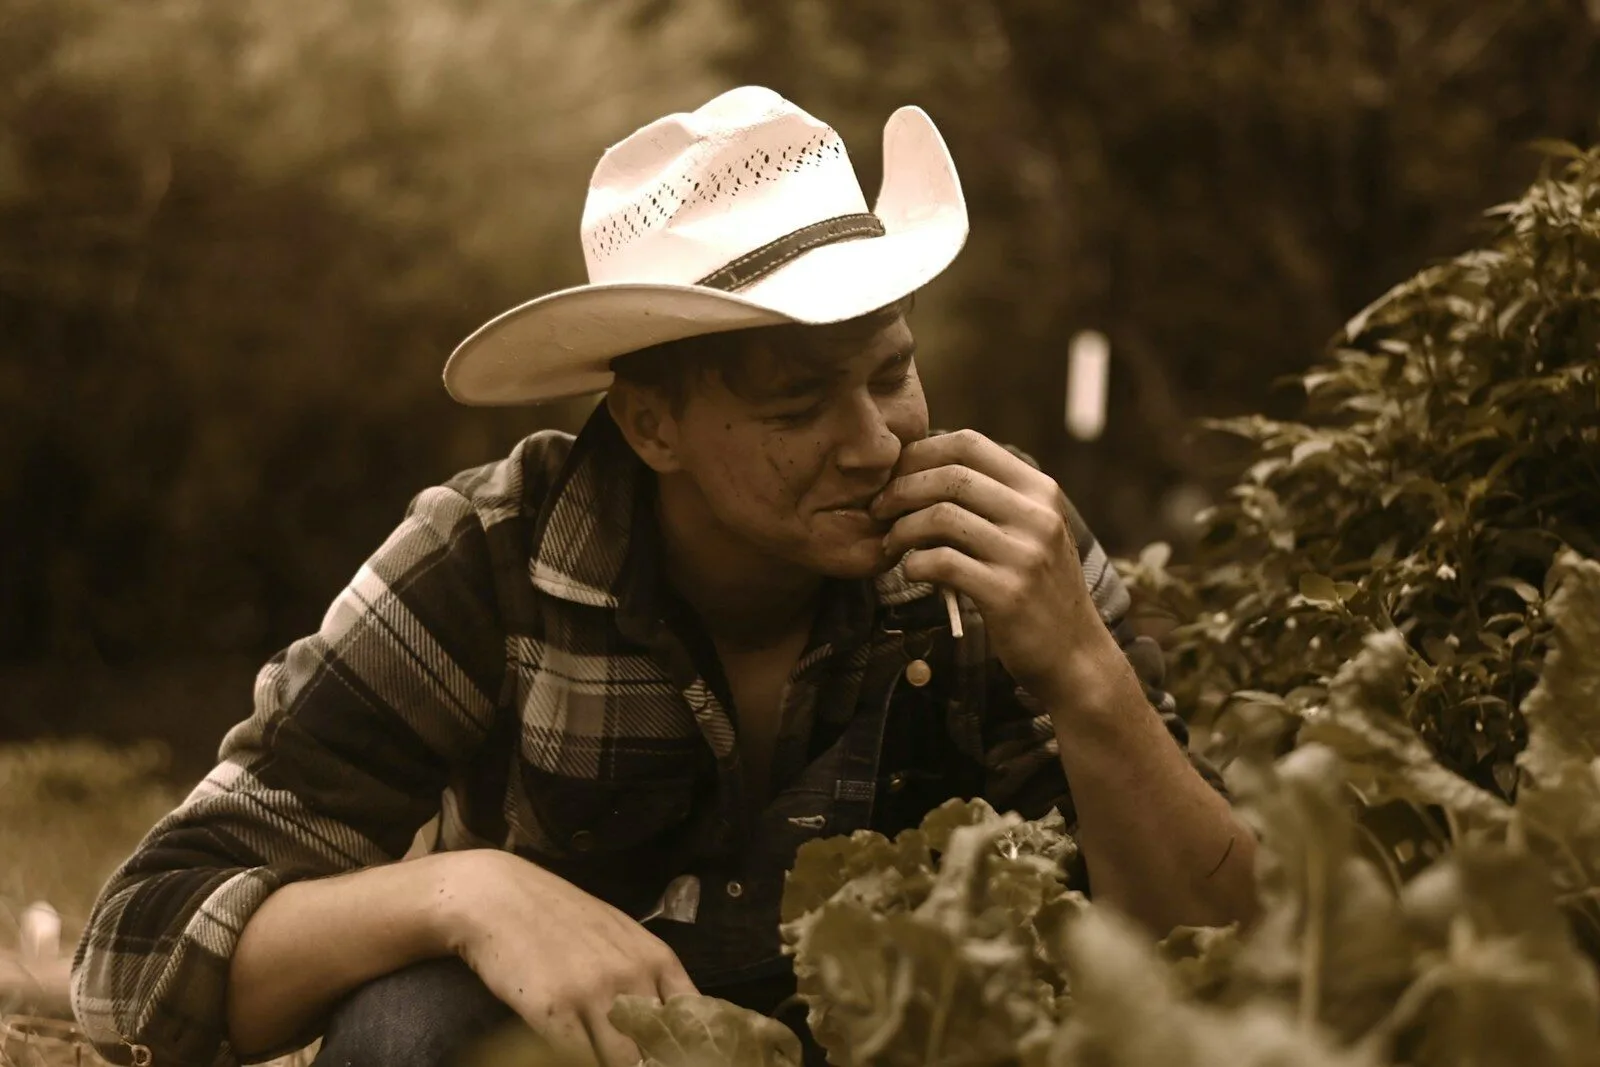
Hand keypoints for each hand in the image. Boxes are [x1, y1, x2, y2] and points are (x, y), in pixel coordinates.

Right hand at [439, 850, 696, 1065]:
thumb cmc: (558, 916)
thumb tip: (665, 1022)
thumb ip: (646, 976)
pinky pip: (579, 1059)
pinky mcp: (554, 1010)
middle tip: (632, 1061)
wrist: (498, 896)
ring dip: (612, 1064)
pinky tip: (573, 1058)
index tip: (674, 1056)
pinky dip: (578, 1064)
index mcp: (655, 957)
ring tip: (601, 1058)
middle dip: (647, 1062)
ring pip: (622, 1061)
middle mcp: (632, 975)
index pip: (693, 1017)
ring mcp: (593, 993)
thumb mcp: (618, 935)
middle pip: (658, 1046)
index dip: (686, 1046)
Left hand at [873, 429, 1114, 708]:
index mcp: (1040, 491)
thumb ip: (993, 499)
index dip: (920, 453)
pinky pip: (942, 563)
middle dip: (901, 489)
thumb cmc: (1039, 589)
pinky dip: (914, 564)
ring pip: (941, 516)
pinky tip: (910, 571)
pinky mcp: (1007, 594)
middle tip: (879, 510)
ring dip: (902, 528)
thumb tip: (923, 469)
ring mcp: (1025, 554)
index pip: (969, 444)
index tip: (896, 476)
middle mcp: (1037, 516)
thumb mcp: (1031, 531)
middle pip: (950, 476)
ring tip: (892, 544)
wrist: (1075, 654)